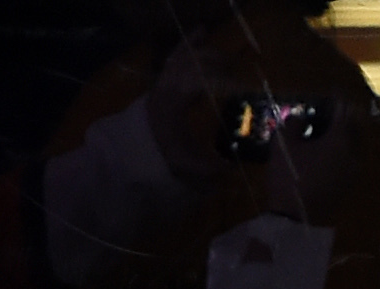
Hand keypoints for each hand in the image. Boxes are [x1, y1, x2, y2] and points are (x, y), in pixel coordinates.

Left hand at [143, 35, 228, 192]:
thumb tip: (235, 163)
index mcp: (173, 102)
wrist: (134, 144)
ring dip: (209, 54)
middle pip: (195, 64)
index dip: (224, 83)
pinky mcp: (163, 75)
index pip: (200, 83)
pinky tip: (202, 30)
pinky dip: (189, 41)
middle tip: (240, 77)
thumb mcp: (186, 164)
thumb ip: (210, 166)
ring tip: (228, 60)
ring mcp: (164, 76)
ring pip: (186, 55)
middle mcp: (168, 83)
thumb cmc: (162, 152)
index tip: (244, 89)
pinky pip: (176, 52)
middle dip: (219, 66)